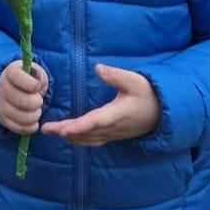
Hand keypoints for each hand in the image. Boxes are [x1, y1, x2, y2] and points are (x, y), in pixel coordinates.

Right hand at [0, 60, 48, 134]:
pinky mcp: (4, 120)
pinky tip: (34, 120)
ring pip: (23, 117)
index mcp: (10, 73)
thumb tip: (39, 82)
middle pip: (23, 101)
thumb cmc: (28, 81)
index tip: (37, 86)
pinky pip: (21, 128)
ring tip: (36, 110)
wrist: (13, 91)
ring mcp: (1, 106)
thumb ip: (39, 75)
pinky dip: (32, 126)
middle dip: (37, 102)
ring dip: (35, 115)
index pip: (16, 76)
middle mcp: (2, 89)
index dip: (30, 83)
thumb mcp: (35, 73)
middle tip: (39, 100)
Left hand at [41, 64, 159, 145]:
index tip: (62, 129)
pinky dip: (80, 139)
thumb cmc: (149, 94)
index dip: (78, 127)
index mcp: (116, 114)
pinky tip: (70, 137)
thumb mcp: (135, 80)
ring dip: (70, 137)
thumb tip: (98, 68)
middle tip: (45, 129)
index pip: (94, 122)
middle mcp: (113, 127)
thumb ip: (116, 76)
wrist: (164, 113)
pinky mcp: (114, 135)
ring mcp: (113, 134)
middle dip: (65, 131)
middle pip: (86, 133)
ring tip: (52, 132)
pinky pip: (94, 140)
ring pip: (89, 139)